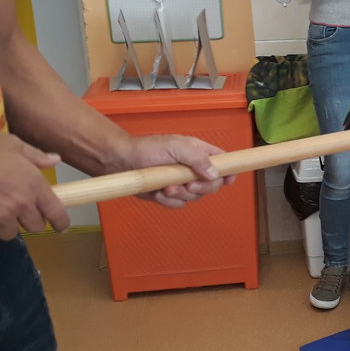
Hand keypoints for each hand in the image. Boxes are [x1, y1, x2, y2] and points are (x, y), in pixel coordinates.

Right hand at [0, 129, 66, 241]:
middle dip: (26, 221)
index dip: (60, 222)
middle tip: (13, 211)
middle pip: (34, 227)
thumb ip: (35, 156)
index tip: (61, 227)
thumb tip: (56, 160)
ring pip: (8, 233)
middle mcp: (20, 205)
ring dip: (1, 226)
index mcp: (33, 186)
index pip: (56, 212)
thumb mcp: (12, 144)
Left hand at [113, 135, 231, 207]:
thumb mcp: (176, 146)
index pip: (222, 162)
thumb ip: (198, 158)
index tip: (228, 181)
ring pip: (194, 197)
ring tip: (166, 187)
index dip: (228, 172)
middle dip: (201, 188)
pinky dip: (169, 201)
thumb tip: (215, 173)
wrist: (121, 161)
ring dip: (180, 195)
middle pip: (211, 185)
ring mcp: (181, 183)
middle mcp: (192, 169)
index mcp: (198, 153)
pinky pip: (178, 204)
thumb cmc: (147, 148)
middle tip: (188, 186)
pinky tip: (158, 192)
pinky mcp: (168, 195)